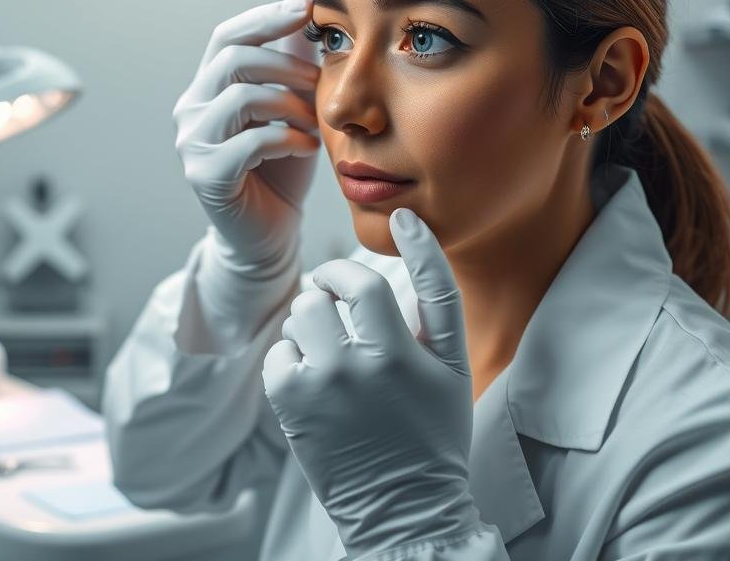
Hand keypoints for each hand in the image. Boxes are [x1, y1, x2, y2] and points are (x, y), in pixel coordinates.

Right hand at [172, 0, 320, 274]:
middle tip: (320, 81)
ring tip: (315, 122)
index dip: (264, 17)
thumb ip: (291, 60)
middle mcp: (191, 110)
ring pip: (240, 97)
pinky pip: (248, 142)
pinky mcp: (206, 175)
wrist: (269, 234)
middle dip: (285, 64)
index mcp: (207, 89)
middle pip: (233, 60)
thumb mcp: (292, 107)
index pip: (227, 37)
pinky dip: (286, 139)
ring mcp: (192, 143)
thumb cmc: (280, 170)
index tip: (305, 7)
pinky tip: (306, 147)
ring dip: (289, 103)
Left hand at [262, 207, 482, 554]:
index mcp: (398, 355)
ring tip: (331, 349)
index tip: (358, 269)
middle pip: (320, 296)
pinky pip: (277, 353)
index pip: (362, 284)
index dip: (352, 268)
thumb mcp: (452, 366)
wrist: (402, 506)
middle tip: (341, 314)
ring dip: (309, 323)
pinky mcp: (289, 407)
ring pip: (296, 318)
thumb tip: (407, 222)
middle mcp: (354, 368)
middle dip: (329, 296)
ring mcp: (317, 388)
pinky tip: (315, 380)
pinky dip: (291, 358)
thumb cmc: (433, 430)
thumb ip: (436, 295)